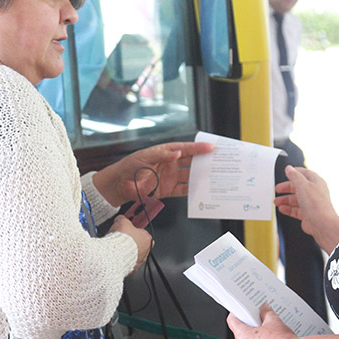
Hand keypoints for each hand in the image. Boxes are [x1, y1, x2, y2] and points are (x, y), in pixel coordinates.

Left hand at [93, 141, 214, 206]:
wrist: (120, 185)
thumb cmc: (130, 166)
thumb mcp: (145, 157)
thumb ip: (162, 155)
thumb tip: (177, 153)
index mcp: (166, 152)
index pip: (185, 148)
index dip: (198, 148)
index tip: (211, 148)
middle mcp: (170, 164)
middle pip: (191, 161)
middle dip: (204, 161)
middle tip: (218, 161)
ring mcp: (170, 177)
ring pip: (189, 175)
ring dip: (201, 176)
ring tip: (213, 176)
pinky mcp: (168, 190)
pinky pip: (183, 190)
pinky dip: (192, 190)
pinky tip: (201, 190)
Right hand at [110, 214, 151, 272]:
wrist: (115, 255)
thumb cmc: (122, 240)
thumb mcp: (122, 221)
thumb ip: (123, 219)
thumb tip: (120, 219)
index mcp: (147, 239)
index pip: (143, 233)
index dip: (134, 231)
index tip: (127, 230)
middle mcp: (146, 251)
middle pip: (138, 245)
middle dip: (130, 242)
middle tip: (120, 239)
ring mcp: (139, 261)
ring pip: (133, 255)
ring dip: (125, 251)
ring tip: (116, 248)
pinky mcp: (131, 269)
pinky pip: (127, 263)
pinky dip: (121, 260)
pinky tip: (114, 256)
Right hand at [274, 165, 338, 250]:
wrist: (322, 224)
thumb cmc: (317, 205)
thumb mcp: (303, 185)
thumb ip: (294, 176)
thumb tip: (289, 168)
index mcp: (316, 182)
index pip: (305, 174)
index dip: (295, 172)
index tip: (287, 172)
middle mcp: (314, 192)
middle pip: (298, 187)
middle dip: (287, 188)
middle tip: (278, 189)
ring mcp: (311, 204)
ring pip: (296, 200)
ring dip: (285, 200)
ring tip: (276, 201)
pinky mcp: (308, 214)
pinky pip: (296, 210)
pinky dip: (288, 209)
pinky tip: (282, 208)